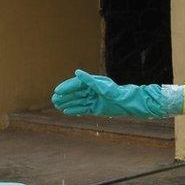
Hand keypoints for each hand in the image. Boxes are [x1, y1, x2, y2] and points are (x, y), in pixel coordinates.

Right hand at [51, 70, 183, 117]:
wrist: (130, 104)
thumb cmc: (118, 93)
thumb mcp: (103, 87)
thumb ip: (89, 81)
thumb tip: (77, 72)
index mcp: (95, 83)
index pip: (77, 84)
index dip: (67, 87)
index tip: (57, 91)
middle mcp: (94, 90)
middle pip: (76, 93)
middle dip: (65, 95)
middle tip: (54, 99)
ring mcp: (95, 99)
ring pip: (78, 101)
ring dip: (68, 103)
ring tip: (58, 105)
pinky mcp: (97, 108)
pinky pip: (83, 109)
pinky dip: (75, 110)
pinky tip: (67, 111)